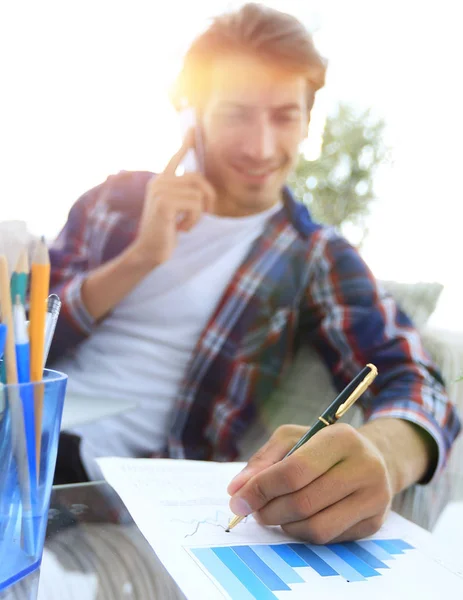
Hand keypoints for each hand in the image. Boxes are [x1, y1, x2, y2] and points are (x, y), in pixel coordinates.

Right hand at [130, 131, 215, 267]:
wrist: (149, 250)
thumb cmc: (166, 232)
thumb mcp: (176, 210)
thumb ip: (185, 194)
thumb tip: (204, 188)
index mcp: (161, 181)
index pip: (175, 158)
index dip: (186, 143)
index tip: (194, 127)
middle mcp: (159, 181)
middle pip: (198, 179)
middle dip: (208, 197)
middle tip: (206, 214)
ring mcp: (160, 190)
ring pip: (198, 194)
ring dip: (199, 214)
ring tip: (186, 224)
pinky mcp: (164, 202)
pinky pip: (195, 205)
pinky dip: (194, 220)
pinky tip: (182, 228)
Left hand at [227, 423, 393, 543]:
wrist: (375, 459)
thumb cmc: (323, 446)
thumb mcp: (293, 439)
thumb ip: (263, 461)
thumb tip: (236, 490)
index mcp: (341, 438)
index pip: (295, 470)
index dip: (262, 488)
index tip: (238, 499)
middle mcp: (364, 467)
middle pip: (303, 502)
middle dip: (268, 510)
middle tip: (253, 510)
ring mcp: (374, 498)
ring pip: (316, 527)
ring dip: (284, 526)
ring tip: (273, 514)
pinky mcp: (375, 523)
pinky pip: (328, 539)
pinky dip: (302, 533)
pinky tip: (296, 519)